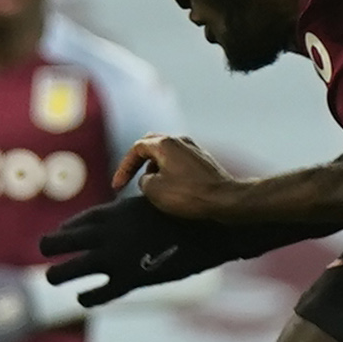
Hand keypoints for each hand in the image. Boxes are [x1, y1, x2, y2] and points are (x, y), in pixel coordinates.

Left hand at [38, 188, 280, 306]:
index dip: (65, 231)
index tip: (60, 236)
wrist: (213, 228)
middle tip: (47, 253)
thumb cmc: (189, 213)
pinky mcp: (129, 280)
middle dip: (49, 248)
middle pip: (56, 242)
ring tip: (53, 277)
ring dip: (57, 275)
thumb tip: (129, 215)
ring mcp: (114, 257)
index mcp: (113, 211)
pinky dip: (86, 297)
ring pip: (67, 271)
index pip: (75, 222)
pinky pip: (96, 294)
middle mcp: (106, 233)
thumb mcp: (154, 200)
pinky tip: (83, 297)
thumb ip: (135, 212)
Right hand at [118, 133, 263, 224]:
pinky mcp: (204, 162)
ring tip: (153, 188)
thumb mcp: (153, 190)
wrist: (224, 200)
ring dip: (156, 169)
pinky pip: (180, 163)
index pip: (136, 149)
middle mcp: (180, 141)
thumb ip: (143, 180)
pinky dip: (170, 173)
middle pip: (152, 146)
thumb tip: (149, 179)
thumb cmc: (189, 195)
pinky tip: (172, 189)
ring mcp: (195, 150)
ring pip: (167, 155)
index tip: (118, 187)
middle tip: (131, 178)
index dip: (123, 168)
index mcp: (165, 143)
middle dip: (139, 162)